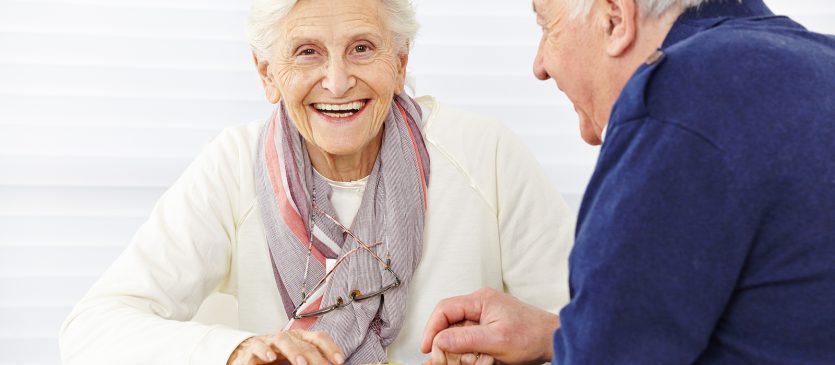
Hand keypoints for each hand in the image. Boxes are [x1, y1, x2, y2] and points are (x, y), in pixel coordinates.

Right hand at [227, 330, 344, 364]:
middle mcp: (287, 337)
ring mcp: (270, 340)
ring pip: (283, 341)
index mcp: (300, 339)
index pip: (318, 338)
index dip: (330, 348)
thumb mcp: (296, 359)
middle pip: (304, 344)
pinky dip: (264, 351)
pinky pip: (258, 347)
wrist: (247, 354)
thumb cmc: (275, 358)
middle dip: (316, 358)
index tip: (340, 361)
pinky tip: (269, 358)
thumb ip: (310, 361)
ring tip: (301, 364)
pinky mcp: (253, 347)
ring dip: (294, 352)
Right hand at [420, 288, 559, 364]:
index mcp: (480, 300)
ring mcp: (484, 316)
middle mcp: (480, 304)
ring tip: (456, 362)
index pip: (445, 309)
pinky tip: (466, 361)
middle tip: (439, 360)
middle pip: (449, 321)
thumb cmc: (532, 335)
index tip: (427, 347)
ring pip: (457, 332)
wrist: (553, 339)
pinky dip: (465, 351)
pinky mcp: (488, 328)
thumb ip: (466, 339)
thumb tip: (440, 339)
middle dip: (442, 342)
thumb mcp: (497, 341)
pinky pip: (469, 338)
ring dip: (454, 349)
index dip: (432, 328)